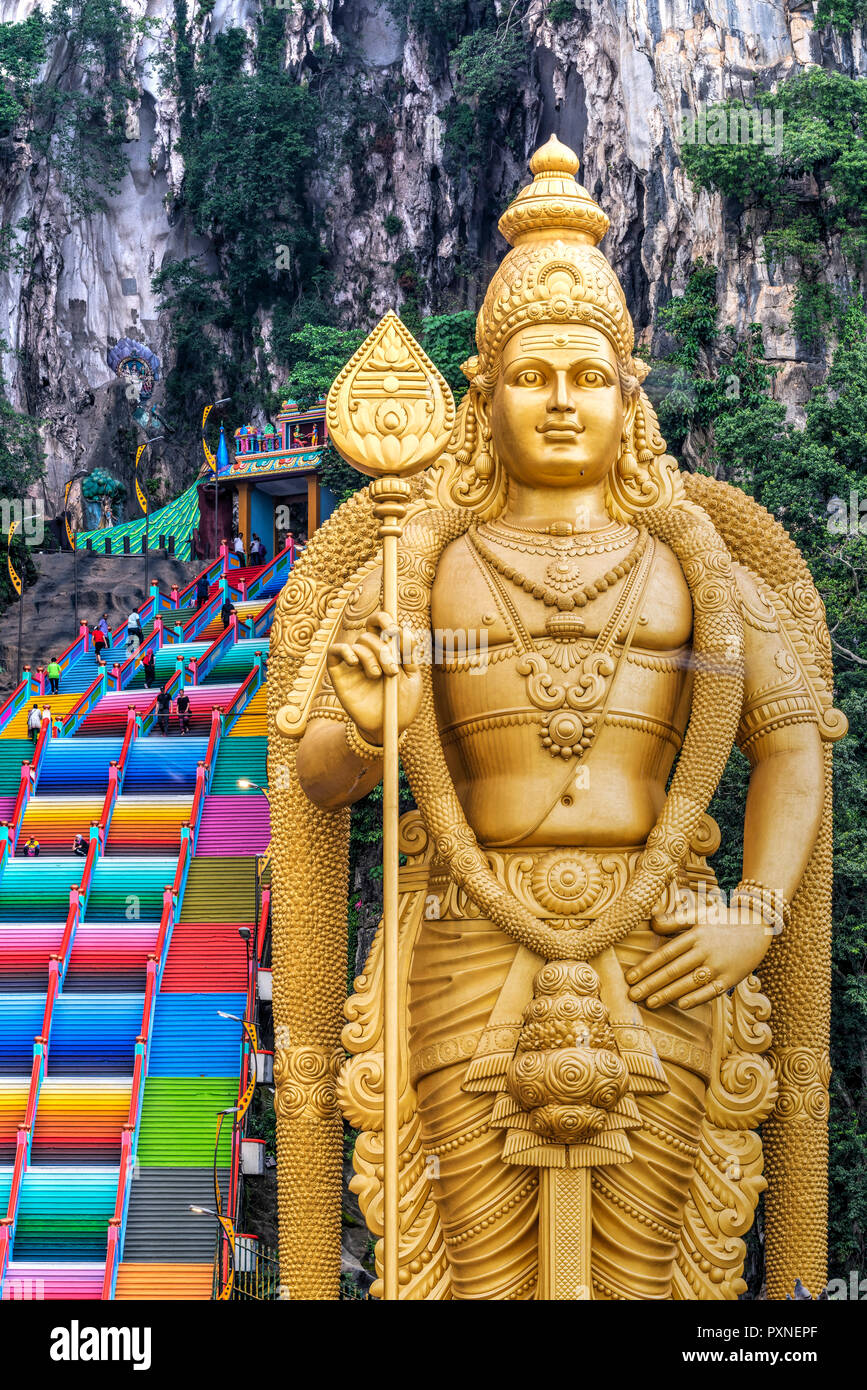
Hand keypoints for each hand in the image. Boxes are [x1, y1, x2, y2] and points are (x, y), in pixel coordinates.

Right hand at [327, 611, 422, 745]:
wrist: (388, 727)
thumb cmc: (402, 703)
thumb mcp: (412, 678)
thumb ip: (409, 655)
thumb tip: (405, 630)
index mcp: (387, 651)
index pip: (380, 625)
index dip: (383, 619)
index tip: (392, 627)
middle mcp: (369, 654)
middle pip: (370, 634)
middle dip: (384, 648)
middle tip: (392, 669)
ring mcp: (353, 663)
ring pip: (358, 644)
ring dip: (371, 656)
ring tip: (378, 676)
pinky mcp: (339, 674)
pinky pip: (335, 651)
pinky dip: (345, 651)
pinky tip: (355, 663)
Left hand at [625, 908, 772, 1010]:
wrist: (759, 925)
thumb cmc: (723, 919)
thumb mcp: (699, 913)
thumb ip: (674, 920)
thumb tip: (651, 923)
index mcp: (696, 934)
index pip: (666, 954)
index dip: (647, 966)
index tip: (630, 977)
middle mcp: (706, 951)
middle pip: (674, 971)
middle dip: (651, 985)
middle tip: (632, 996)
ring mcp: (720, 966)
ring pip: (689, 983)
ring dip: (668, 994)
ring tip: (649, 1003)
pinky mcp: (731, 978)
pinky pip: (711, 991)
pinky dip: (696, 998)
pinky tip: (680, 1004)